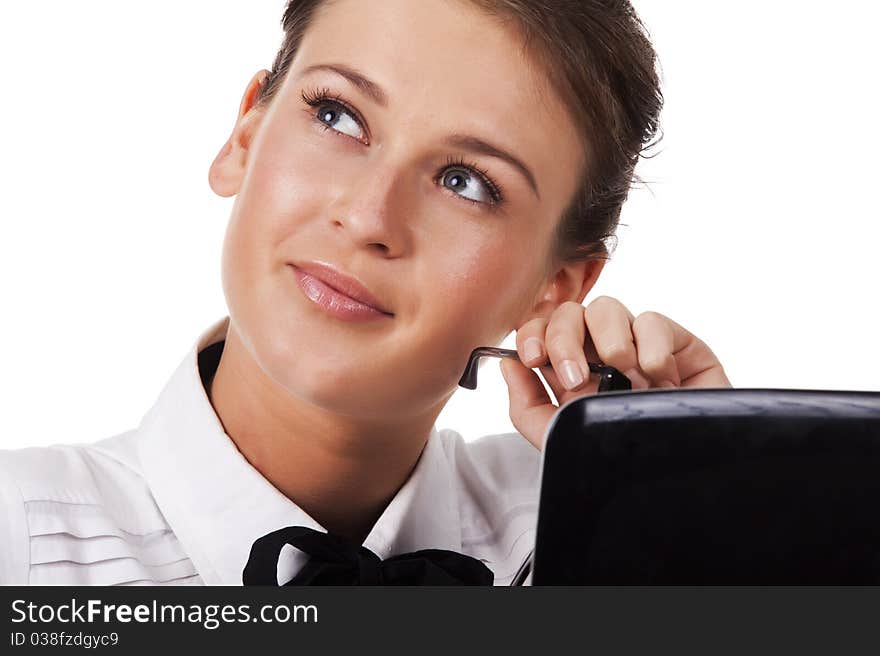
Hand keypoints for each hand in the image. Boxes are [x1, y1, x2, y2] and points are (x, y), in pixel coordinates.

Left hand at [499, 296, 731, 449]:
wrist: (680, 481)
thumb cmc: (624, 464)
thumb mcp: (563, 439)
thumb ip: (527, 407)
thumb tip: (508, 364)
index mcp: (572, 371)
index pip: (542, 331)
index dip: (532, 334)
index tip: (531, 358)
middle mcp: (602, 354)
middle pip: (570, 313)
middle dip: (563, 338)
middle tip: (573, 376)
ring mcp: (639, 345)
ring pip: (607, 307)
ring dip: (607, 340)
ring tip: (622, 375)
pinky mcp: (678, 344)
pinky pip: (653, 321)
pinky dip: (651, 346)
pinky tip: (658, 378)